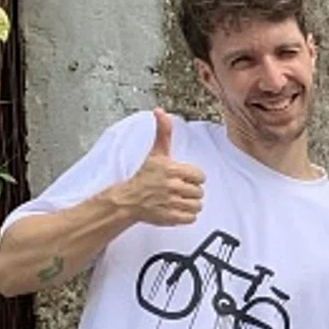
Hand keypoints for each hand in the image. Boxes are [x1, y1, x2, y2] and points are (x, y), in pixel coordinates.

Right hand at [116, 109, 205, 226]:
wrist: (129, 200)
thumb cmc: (145, 176)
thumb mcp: (156, 153)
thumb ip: (163, 133)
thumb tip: (160, 110)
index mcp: (171, 169)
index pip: (200, 176)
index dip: (193, 177)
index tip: (182, 177)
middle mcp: (171, 186)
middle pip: (199, 192)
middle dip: (191, 191)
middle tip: (177, 189)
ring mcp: (171, 203)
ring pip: (197, 206)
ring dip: (190, 204)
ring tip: (177, 200)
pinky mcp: (170, 218)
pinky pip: (192, 218)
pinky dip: (186, 215)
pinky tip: (176, 209)